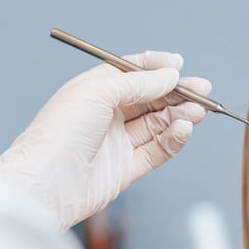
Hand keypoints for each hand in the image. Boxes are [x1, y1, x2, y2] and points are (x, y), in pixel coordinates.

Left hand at [0, 51, 210, 228]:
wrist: (46, 183)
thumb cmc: (59, 133)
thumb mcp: (97, 92)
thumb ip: (137, 82)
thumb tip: (169, 75)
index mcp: (94, 91)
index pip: (132, 73)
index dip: (157, 68)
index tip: (180, 65)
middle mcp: (106, 115)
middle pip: (151, 99)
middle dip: (178, 93)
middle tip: (203, 89)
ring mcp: (117, 143)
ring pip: (158, 124)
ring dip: (180, 115)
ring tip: (198, 111)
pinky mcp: (126, 169)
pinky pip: (157, 150)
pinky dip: (173, 139)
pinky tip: (184, 129)